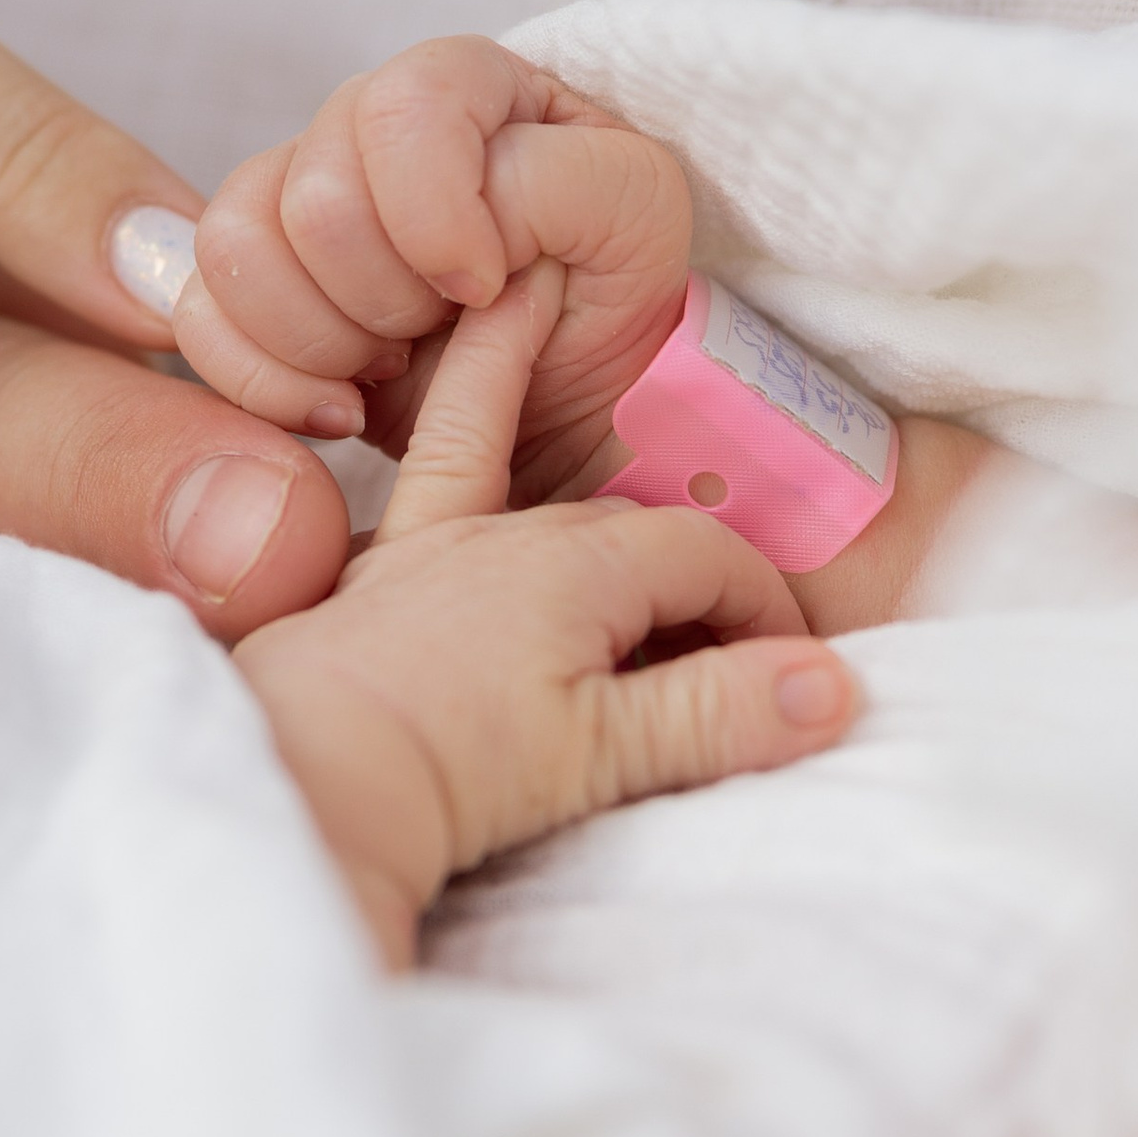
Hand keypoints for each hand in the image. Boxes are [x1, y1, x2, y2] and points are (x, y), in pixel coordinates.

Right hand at [179, 35, 692, 495]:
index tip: (484, 289)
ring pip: (237, 247)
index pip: (403, 110)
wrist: (579, 405)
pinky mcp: (251, 283)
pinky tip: (344, 406)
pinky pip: (199, 313)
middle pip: (315, 195)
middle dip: (388, 295)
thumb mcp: (634, 217)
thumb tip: (450, 237)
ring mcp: (295, 200)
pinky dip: (268, 379)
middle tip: (446, 331)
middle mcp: (364, 125)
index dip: (436, 217)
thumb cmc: (613, 296)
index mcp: (464, 83)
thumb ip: (555, 185)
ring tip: (399, 367)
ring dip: (327, 338)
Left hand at [232, 266, 853, 963]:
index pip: (709, 559)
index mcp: (579, 566)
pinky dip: (471, 384)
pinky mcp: (374, 569)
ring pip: (534, 467)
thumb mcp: (603, 755)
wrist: (300, 782)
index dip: (764, 611)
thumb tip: (836, 687)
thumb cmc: (445, 770)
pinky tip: (468, 354)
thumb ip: (720, 711)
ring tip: (616, 389)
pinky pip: (432, 450)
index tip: (790, 673)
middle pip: (636, 528)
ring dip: (589, 447)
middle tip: (734, 645)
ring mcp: (436, 542)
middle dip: (699, 573)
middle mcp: (510, 532)